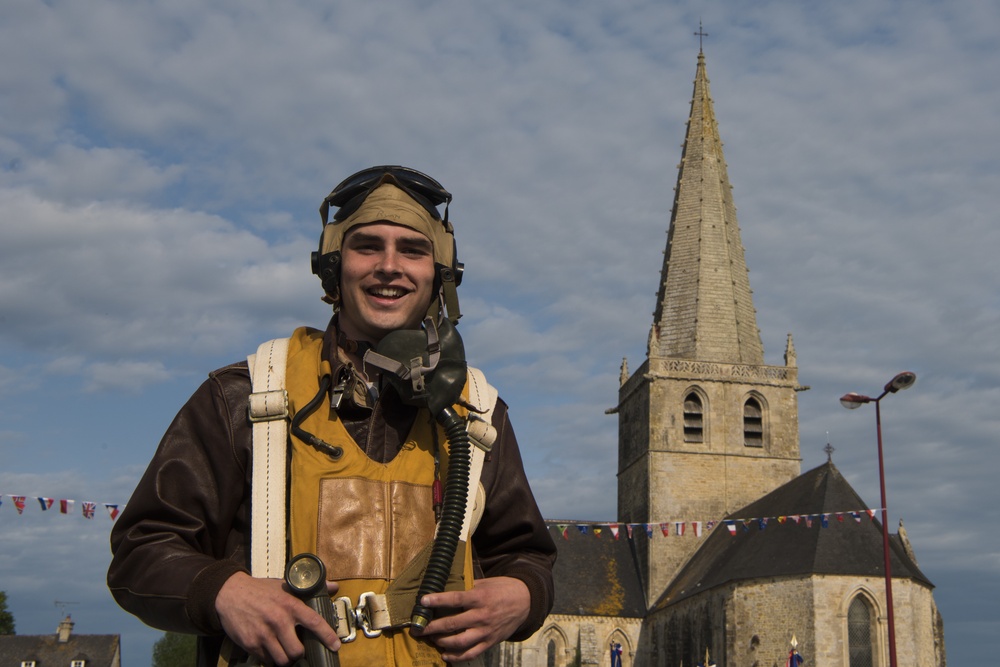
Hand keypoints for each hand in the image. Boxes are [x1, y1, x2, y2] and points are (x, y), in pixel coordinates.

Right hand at [215, 572, 340, 664]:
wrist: (230, 593)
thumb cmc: (261, 590)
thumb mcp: (285, 585)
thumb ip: (311, 588)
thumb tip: (334, 587)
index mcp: (290, 605)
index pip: (314, 622)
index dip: (327, 636)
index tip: (335, 645)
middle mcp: (278, 620)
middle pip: (297, 651)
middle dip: (299, 653)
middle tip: (298, 649)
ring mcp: (263, 634)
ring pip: (282, 660)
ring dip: (286, 659)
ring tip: (285, 652)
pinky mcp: (251, 643)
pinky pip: (266, 660)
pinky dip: (270, 658)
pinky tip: (270, 649)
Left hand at [415, 576, 529, 661]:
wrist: (525, 601)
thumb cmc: (502, 589)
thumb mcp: (485, 583)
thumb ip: (467, 588)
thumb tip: (445, 588)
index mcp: (480, 597)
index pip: (455, 599)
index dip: (437, 601)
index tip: (422, 602)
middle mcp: (481, 616)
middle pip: (452, 624)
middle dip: (431, 628)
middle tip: (417, 629)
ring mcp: (485, 631)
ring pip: (459, 642)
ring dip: (441, 642)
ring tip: (431, 638)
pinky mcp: (490, 642)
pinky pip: (470, 654)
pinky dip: (456, 657)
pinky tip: (445, 654)